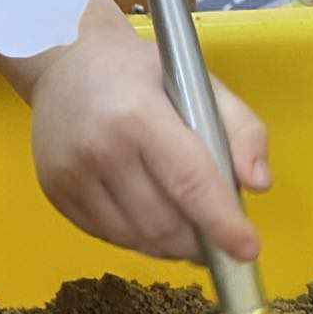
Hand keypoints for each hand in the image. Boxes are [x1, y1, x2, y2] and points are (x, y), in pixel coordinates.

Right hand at [26, 4, 266, 262]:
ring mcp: (70, 175)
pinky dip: (136, 239)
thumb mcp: (199, 82)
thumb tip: (258, 185)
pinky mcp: (54, 192)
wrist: (63, 63)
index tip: (248, 250)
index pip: (188, 182)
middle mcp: (99, 149)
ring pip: (134, 237)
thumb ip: (242, 128)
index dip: (222, 222)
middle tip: (219, 240)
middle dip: (199, 241)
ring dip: (169, 246)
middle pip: (161, 222)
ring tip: (187, 234)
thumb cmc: (138, 72)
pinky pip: (105, 235)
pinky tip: (150, 222)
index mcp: (138, 115)